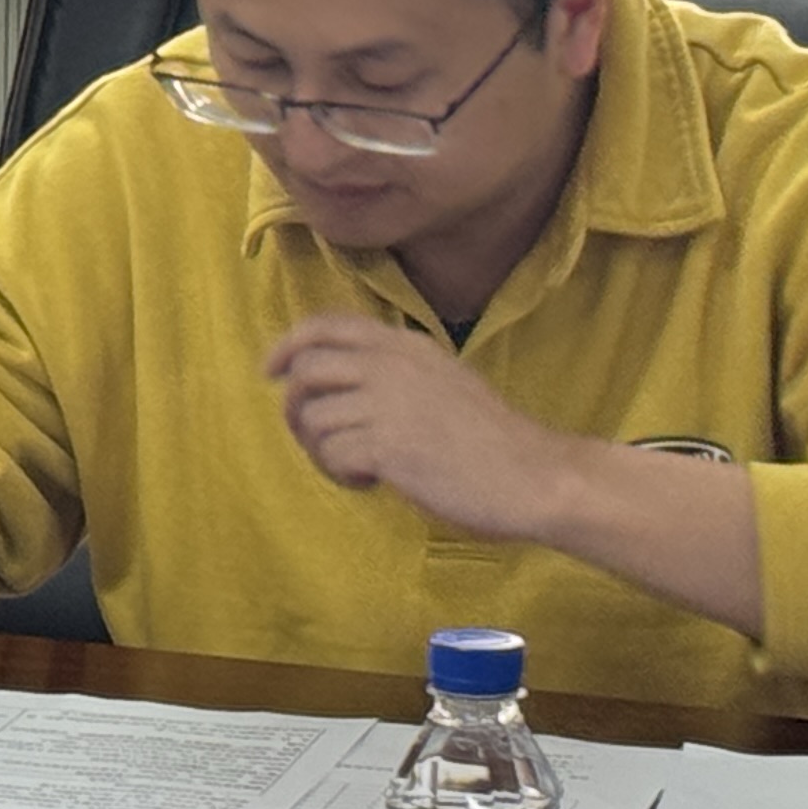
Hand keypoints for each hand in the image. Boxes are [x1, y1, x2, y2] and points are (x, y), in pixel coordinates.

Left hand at [264, 313, 568, 538]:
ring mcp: (389, 403)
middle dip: (294, 408)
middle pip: (305, 370)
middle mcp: (392, 365)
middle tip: (316, 440)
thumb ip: (397, 372)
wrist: (535, 476)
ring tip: (357, 468)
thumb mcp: (444, 381)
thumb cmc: (492, 440)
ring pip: (312, 418)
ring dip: (321, 450)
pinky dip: (341, 474)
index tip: (272, 372)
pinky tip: (371, 483)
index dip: (289, 345)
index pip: (327, 325)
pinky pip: (331, 454)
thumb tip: (336, 384)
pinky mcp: (388, 445)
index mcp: (407, 345)